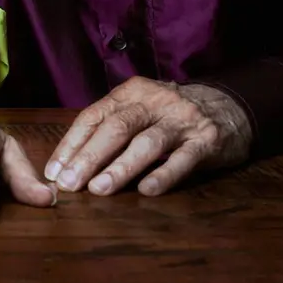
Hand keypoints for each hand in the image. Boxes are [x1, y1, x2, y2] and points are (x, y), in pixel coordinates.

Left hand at [45, 77, 252, 196]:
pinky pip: (183, 159)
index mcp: (131, 92)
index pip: (93, 116)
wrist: (228, 107)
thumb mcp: (139, 109)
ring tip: (99, 189)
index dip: (72, 144)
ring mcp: (182, 119)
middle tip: (70, 184)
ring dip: (121, 167)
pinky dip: (164, 175)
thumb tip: (69, 165)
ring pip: (147, 142)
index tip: (54, 171)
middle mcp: (155, 100)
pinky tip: (147, 191)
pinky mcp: (207, 139)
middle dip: (90, 157)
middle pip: (117, 127)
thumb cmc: (169, 115)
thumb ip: (110, 129)